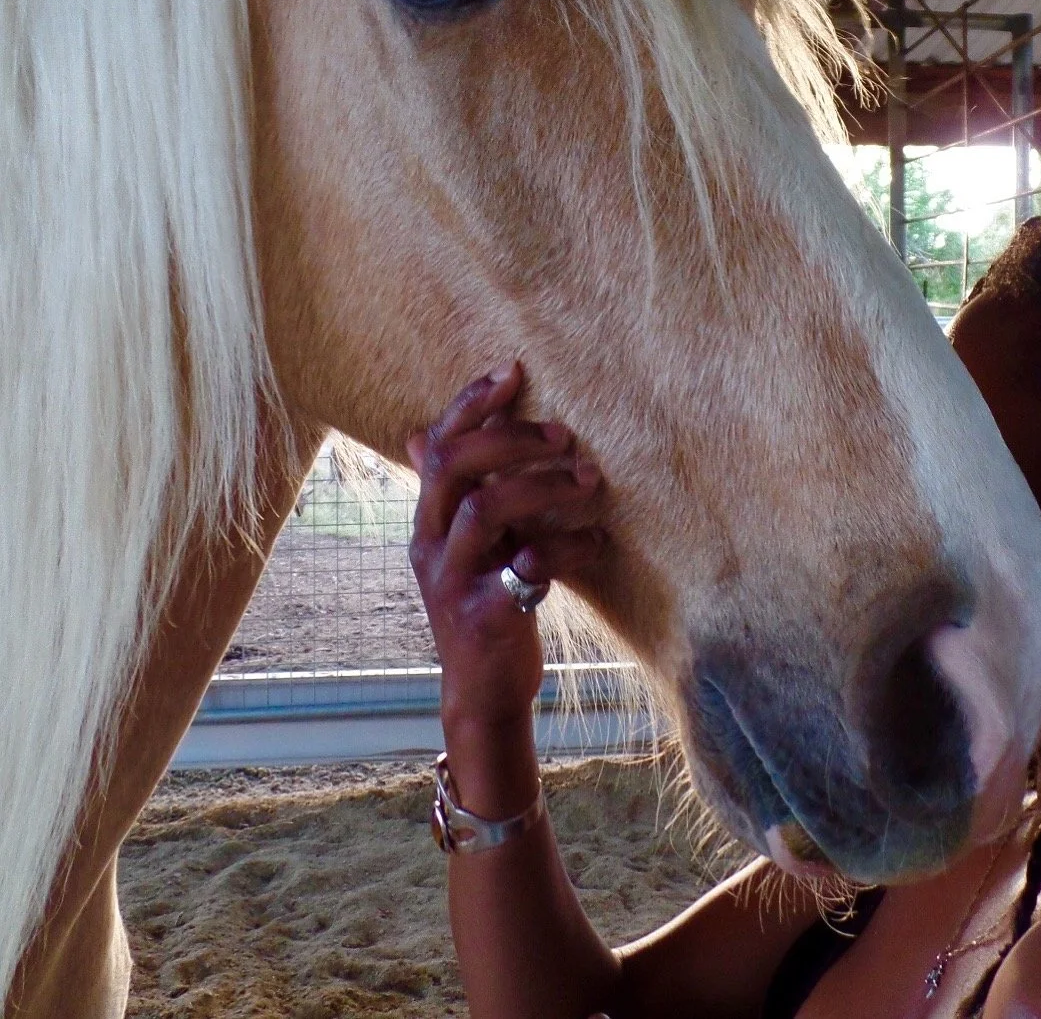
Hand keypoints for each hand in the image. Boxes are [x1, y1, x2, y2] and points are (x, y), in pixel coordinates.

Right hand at [407, 363, 603, 732]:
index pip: (437, 445)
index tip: (513, 371)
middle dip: (512, 439)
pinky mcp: (485, 615)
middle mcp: (430, 544)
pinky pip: (528, 566)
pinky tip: (599, 540)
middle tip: (565, 434)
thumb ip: (454, 492)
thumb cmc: (483, 602)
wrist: (482, 691)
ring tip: (590, 479)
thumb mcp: (462, 543)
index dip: (471, 404)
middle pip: (454, 467)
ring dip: (543, 485)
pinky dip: (569, 545)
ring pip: (486, 510)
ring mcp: (454, 581)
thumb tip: (417, 432)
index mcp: (428, 520)